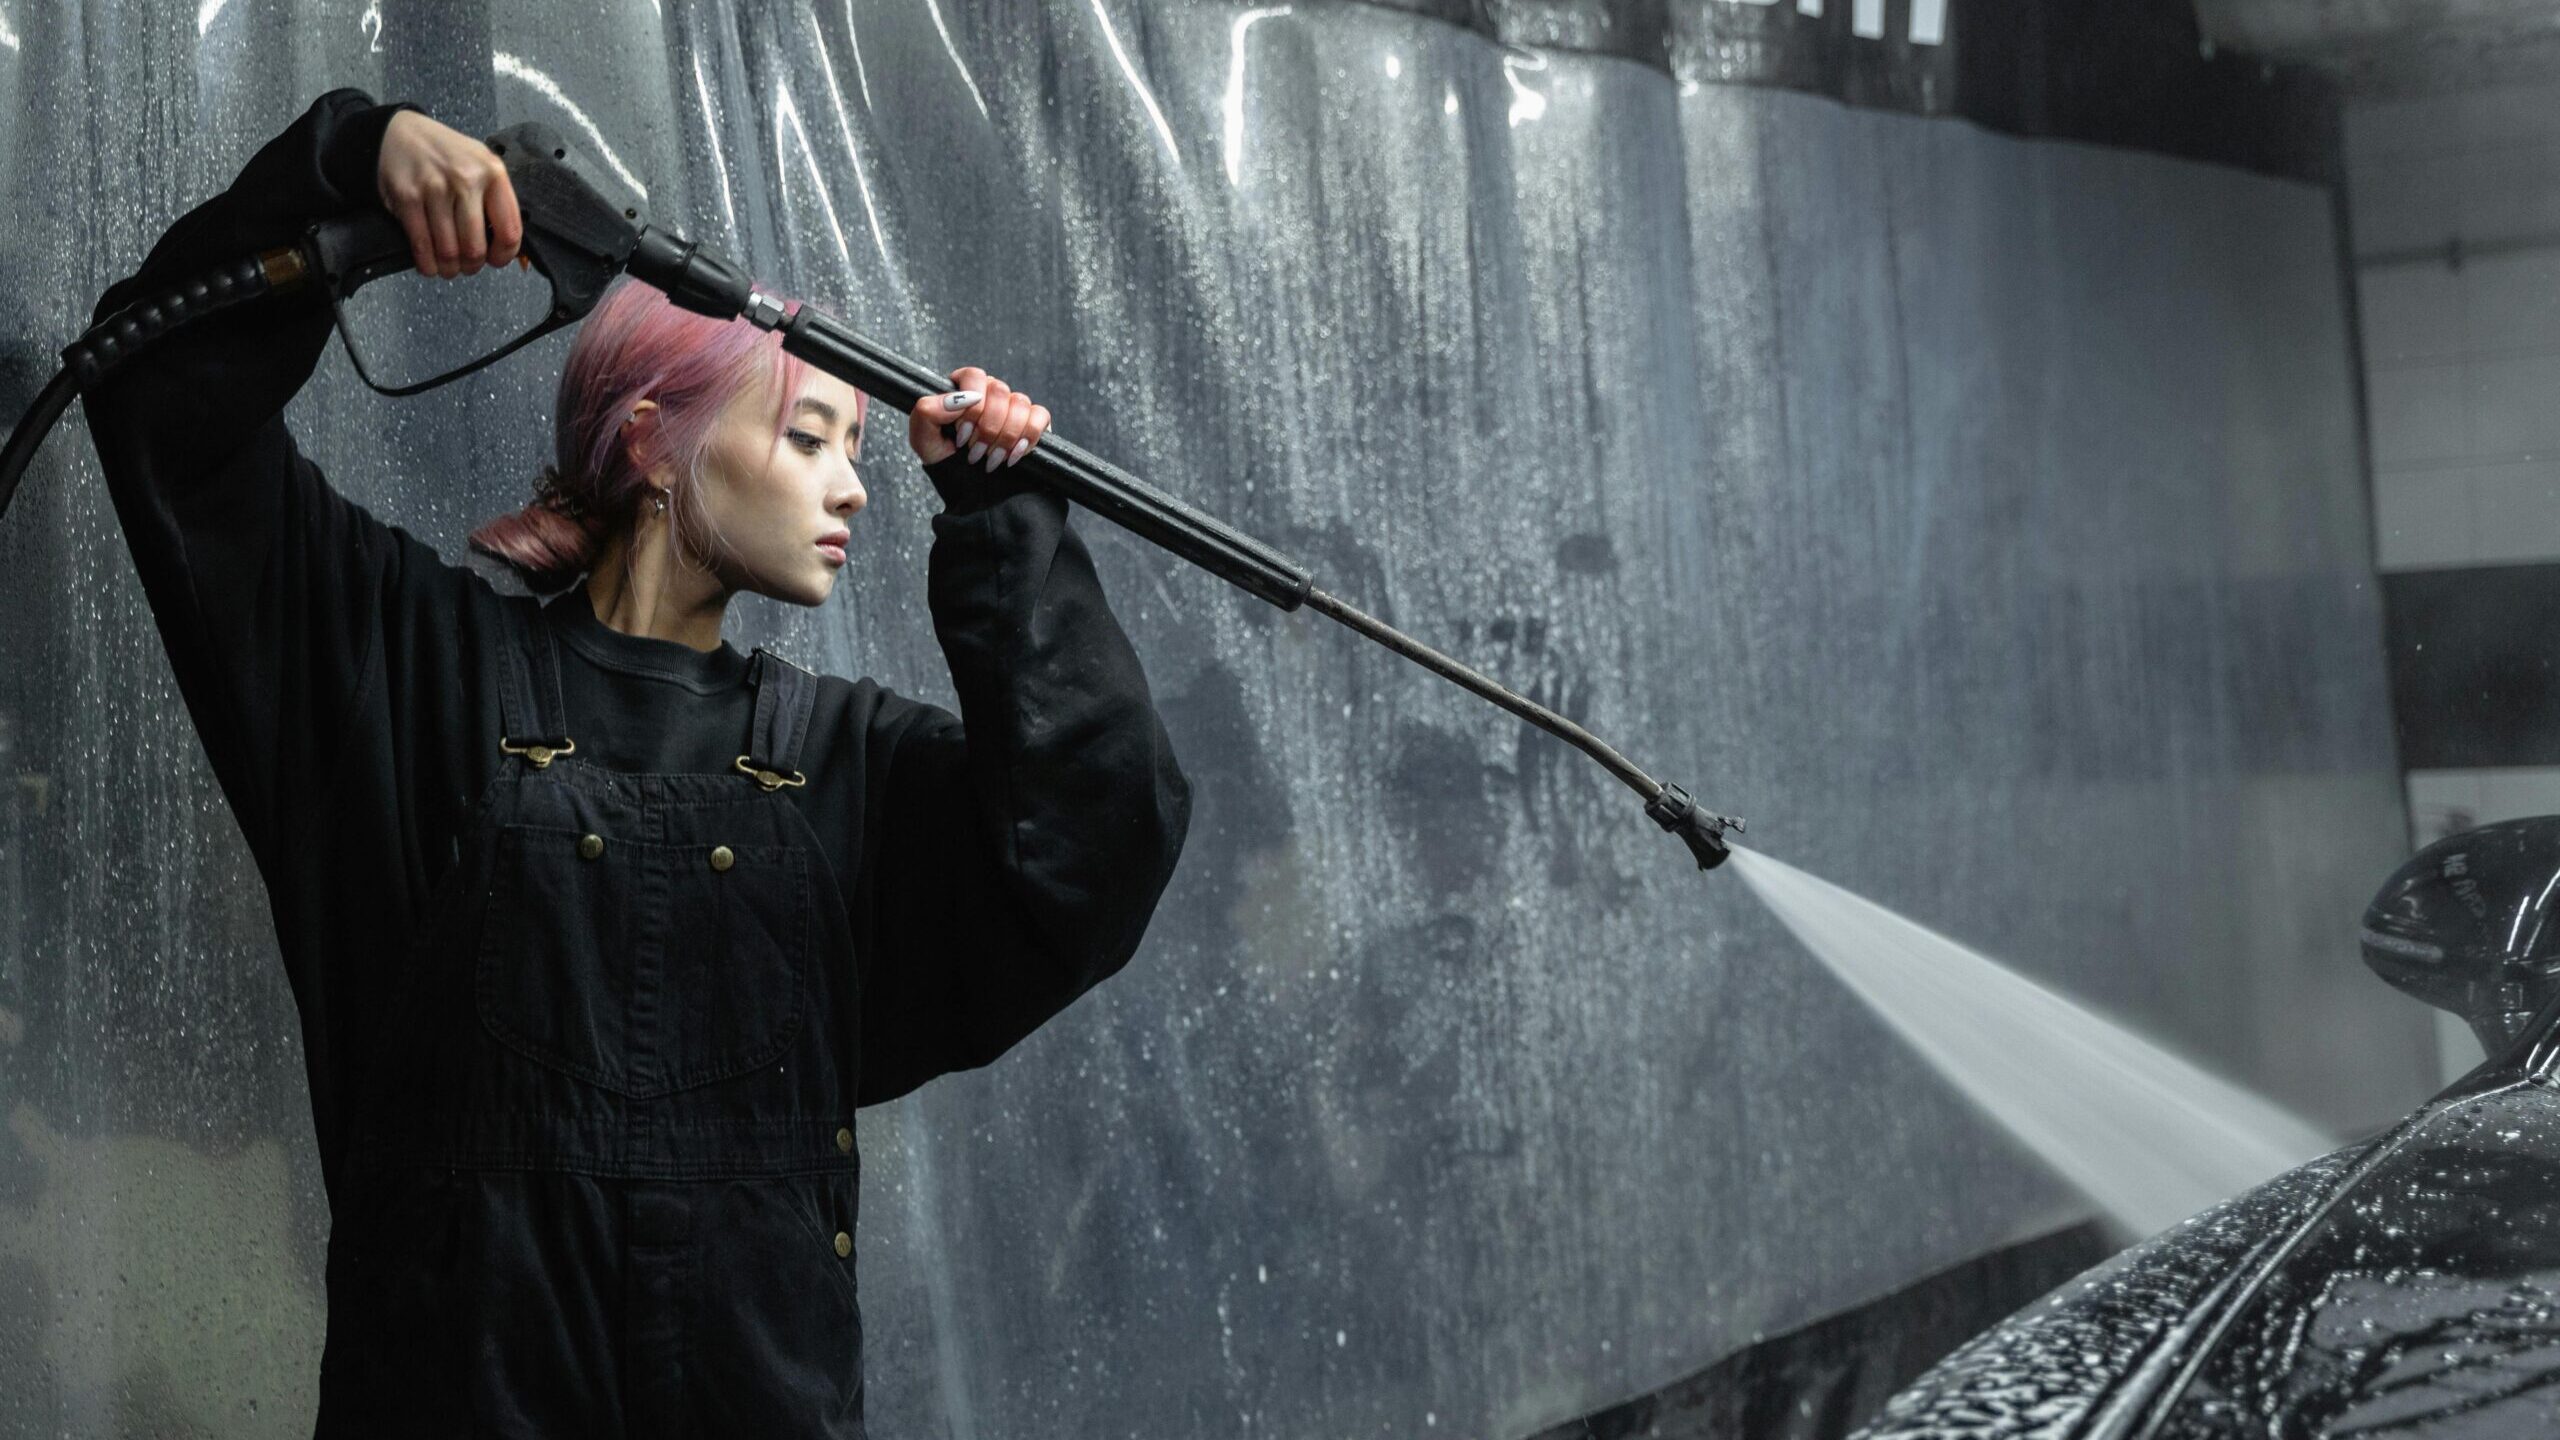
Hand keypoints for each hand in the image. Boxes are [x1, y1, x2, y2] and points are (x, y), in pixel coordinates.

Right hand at [378, 110, 522, 278]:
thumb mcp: (479, 164)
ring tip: (449, 267)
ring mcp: (435, 189)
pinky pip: (422, 245)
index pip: (509, 231)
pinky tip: (430, 264)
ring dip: (449, 268)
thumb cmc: (444, 153)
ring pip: (448, 251)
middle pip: (475, 247)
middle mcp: (465, 180)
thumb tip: (508, 246)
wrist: (399, 132)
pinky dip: (427, 264)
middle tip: (467, 266)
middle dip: (472, 266)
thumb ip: (496, 200)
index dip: (503, 256)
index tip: (496, 260)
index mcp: (492, 173)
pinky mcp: (408, 198)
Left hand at [910, 366, 1050, 471]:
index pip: (974, 376)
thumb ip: (926, 412)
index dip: (971, 405)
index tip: (962, 434)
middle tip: (974, 453)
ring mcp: (1014, 408)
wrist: (977, 498)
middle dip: (986, 428)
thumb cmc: (949, 466)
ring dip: (1004, 437)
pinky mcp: (1035, 423)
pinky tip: (1012, 456)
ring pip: (1020, 402)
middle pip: (999, 389)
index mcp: (964, 392)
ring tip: (990, 460)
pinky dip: (1027, 438)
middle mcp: (990, 395)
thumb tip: (957, 398)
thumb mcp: (924, 443)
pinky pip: (1039, 416)